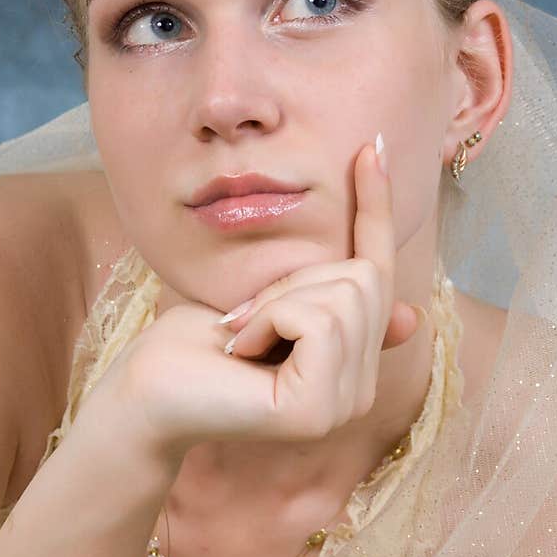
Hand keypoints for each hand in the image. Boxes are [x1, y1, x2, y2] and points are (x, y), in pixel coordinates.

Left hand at [74, 141, 423, 464]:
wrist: (143, 390)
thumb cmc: (192, 343)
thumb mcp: (268, 301)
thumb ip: (329, 300)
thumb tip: (413, 315)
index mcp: (351, 363)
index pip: (379, 274)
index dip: (376, 207)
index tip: (373, 145)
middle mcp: (359, 389)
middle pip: (366, 277)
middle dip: (296, 277)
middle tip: (240, 317)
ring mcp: (344, 405)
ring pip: (345, 294)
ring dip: (276, 300)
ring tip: (239, 337)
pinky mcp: (319, 411)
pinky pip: (317, 320)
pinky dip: (270, 319)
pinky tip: (241, 353)